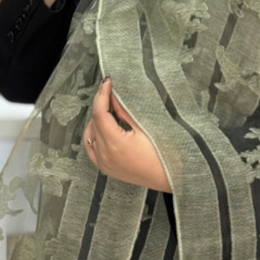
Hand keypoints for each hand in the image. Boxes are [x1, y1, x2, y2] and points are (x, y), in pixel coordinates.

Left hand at [83, 78, 171, 192]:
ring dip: (96, 120)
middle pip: (94, 122)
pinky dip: (94, 136)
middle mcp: (105, 155)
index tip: (107, 83)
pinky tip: (104, 129)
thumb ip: (125, 112)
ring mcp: (104, 163)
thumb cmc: (163, 155)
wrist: (170, 177)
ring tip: (109, 111)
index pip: (100, 113)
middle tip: (111, 94)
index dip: (102, 94)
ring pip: (90, 135)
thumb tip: (114, 97)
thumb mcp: (145, 128)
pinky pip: (91, 149)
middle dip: (101, 105)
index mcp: (114, 144)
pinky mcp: (107, 169)